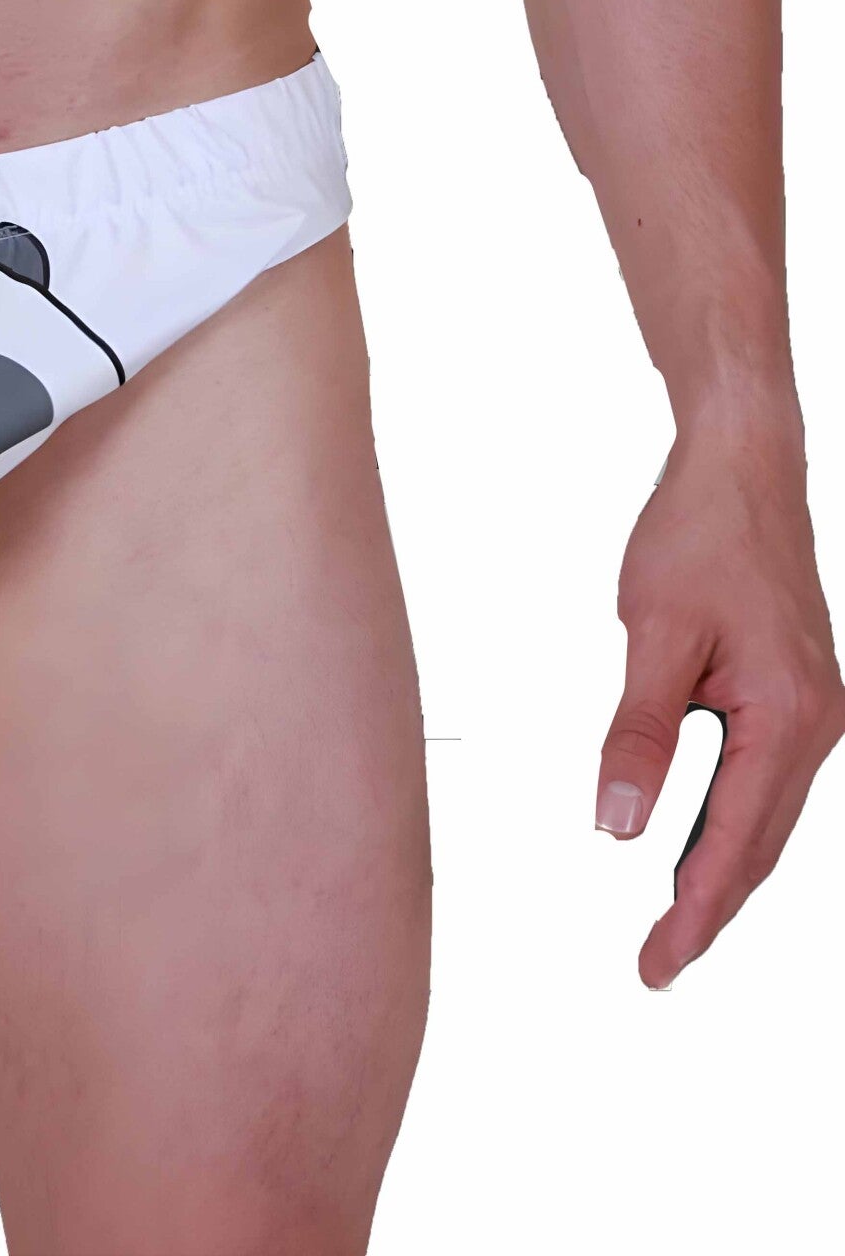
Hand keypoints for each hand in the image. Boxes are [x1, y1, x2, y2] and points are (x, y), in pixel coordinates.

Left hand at [596, 423, 843, 987]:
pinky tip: (692, 845)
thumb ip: (639, 733)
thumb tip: (619, 824)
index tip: (658, 964)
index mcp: (790, 717)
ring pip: (763, 817)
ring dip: (718, 872)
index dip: (693, 911)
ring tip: (671, 925)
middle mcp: (816, 724)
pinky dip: (728, 822)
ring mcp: (812, 710)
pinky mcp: (792, 694)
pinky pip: (761, 780)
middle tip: (656, 967)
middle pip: (759, 845)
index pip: (736, 842)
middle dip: (707, 910)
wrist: (740, 468)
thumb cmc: (699, 536)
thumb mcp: (655, 636)